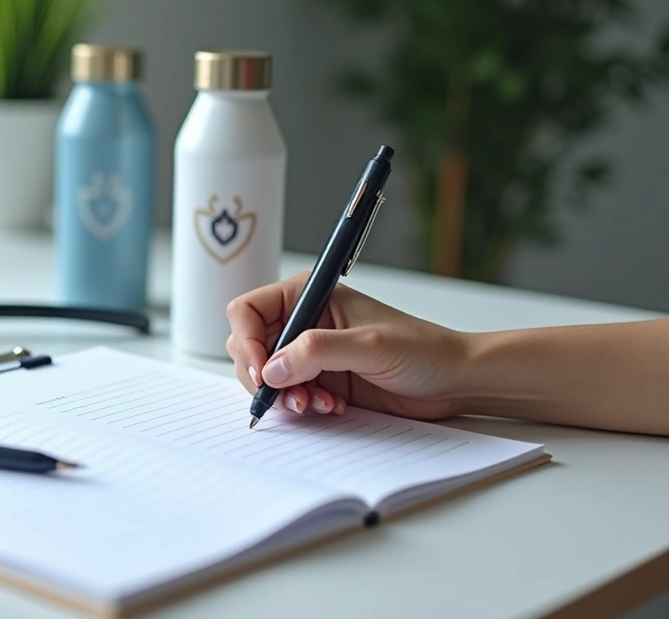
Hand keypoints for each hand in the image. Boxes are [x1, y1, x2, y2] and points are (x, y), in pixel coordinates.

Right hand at [225, 271, 467, 420]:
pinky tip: (331, 406)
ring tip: (317, 404)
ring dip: (284, 395)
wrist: (453, 380)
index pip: (248, 311)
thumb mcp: (369, 345)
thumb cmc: (422, 349)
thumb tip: (272, 369)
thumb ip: (316, 352)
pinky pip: (288, 395)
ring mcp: (309, 352)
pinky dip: (301, 405)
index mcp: (308, 294)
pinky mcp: (319, 379)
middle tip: (291, 397)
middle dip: (263, 375)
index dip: (247, 342)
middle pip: (249, 346)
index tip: (263, 373)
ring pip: (266, 375)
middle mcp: (302, 321)